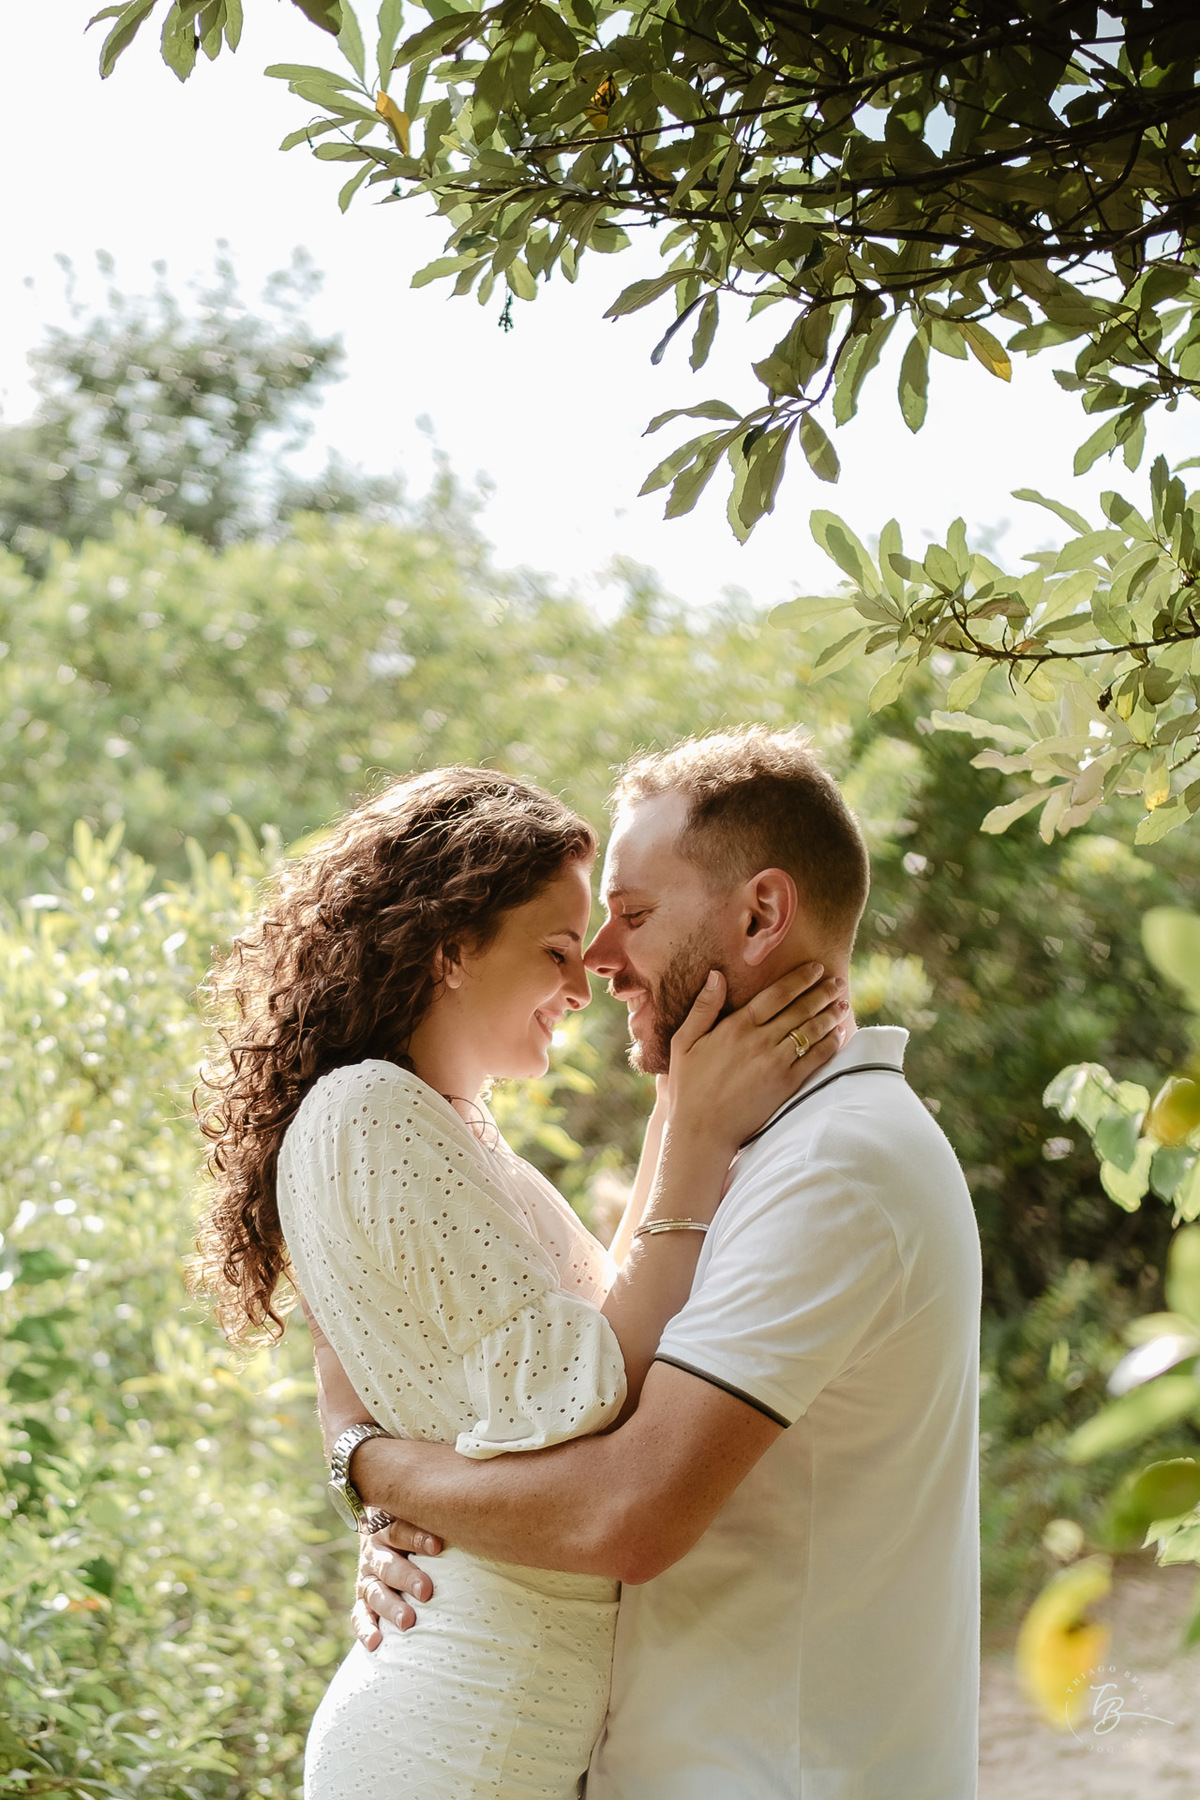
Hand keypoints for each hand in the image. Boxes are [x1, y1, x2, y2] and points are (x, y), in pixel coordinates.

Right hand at [352, 1518, 443, 1649]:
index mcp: (387, 1528)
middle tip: (426, 1591)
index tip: (437, 1547)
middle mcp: (375, 1554)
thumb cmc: (421, 1532)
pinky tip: (375, 1643)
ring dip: (391, 1607)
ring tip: (408, 1621)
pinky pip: (359, 1616)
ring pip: (375, 1592)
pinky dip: (365, 1629)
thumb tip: (472, 1519)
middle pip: (388, 1564)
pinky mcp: (362, 1603)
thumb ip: (439, 1518)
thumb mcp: (423, 1520)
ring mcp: (367, 1579)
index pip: (399, 1530)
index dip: (417, 1538)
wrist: (388, 1545)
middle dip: (407, 1577)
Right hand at [666, 962, 847, 1151]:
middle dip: (822, 993)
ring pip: (811, 1031)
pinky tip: (838, 1034)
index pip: (776, 994)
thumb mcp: (685, 1042)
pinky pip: (815, 1059)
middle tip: (837, 983)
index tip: (816, 969)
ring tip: (842, 1004)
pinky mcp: (786, 1084)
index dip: (800, 979)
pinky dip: (830, 1044)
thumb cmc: (689, 1086)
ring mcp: (775, 1063)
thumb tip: (716, 975)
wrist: (702, 1130)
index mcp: (736, 1026)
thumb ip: (703, 1007)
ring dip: (830, 1015)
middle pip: (799, 1009)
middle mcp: (759, 1041)